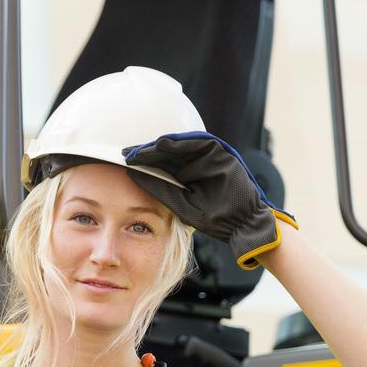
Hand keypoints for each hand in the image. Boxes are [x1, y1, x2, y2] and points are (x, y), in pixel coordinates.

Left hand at [123, 131, 296, 269]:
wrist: (243, 223)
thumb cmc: (215, 219)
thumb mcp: (181, 205)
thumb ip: (161, 189)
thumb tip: (135, 175)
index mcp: (187, 177)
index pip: (162, 165)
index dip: (144, 162)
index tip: (124, 161)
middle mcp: (197, 164)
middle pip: (168, 153)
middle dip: (147, 151)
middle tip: (126, 152)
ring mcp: (209, 157)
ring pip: (181, 146)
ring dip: (160, 146)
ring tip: (140, 149)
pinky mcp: (221, 153)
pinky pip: (199, 143)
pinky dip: (181, 142)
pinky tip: (162, 144)